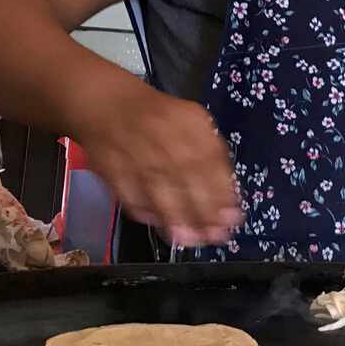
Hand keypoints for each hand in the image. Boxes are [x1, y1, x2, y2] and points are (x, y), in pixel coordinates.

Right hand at [73, 80, 243, 246]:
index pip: (212, 163)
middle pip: (189, 180)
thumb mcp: (196, 122)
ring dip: (179, 220)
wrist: (109, 105)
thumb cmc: (163, 118)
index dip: (223, 193)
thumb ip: (213, 153)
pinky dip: (149, 215)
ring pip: (161, 193)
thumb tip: (229, 192)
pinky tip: (165, 228)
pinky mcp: (113, 172)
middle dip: (205, 212)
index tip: (234, 217)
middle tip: (217, 236)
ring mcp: (138, 158)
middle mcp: (165, 141)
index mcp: (191, 126)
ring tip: (194, 240)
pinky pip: (133, 198)